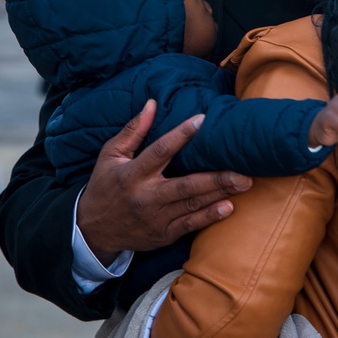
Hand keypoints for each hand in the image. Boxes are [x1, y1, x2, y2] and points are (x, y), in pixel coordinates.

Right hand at [76, 100, 252, 264]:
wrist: (93, 230)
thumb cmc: (105, 185)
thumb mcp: (110, 155)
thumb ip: (132, 130)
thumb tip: (152, 103)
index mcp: (132, 174)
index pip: (160, 151)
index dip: (181, 135)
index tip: (202, 119)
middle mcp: (146, 196)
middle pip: (185, 185)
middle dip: (216, 178)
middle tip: (243, 169)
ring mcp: (156, 218)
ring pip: (192, 204)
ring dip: (220, 194)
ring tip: (244, 183)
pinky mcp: (163, 234)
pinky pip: (189, 225)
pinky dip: (209, 217)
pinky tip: (228, 207)